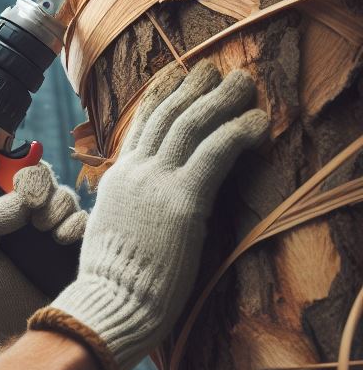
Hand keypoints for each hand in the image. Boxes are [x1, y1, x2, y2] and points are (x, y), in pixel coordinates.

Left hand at [0, 161, 86, 348]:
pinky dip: (74, 223)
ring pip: (63, 195)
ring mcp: (58, 227)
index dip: (13, 167)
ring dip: (55, 207)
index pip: (9, 172)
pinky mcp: (84, 242)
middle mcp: (30, 215)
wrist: (28, 329)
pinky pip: (86, 218)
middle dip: (37, 185)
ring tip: (46, 231)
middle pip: (40, 176)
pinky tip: (62, 239)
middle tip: (31, 205)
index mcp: (1, 211)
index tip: (12, 182)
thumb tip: (21, 197)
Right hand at [29, 60, 268, 369]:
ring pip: (192, 125)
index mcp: (117, 178)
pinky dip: (238, 131)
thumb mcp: (110, 229)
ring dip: (221, 99)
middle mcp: (135, 172)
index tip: (178, 75)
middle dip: (195, 87)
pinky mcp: (183, 201)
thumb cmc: (112, 279)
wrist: (110, 301)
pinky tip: (259, 121)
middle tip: (217, 69)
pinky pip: (215, 153)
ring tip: (243, 82)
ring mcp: (158, 183)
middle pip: (168, 116)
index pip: (141, 124)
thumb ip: (127, 206)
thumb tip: (138, 206)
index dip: (162, 95)